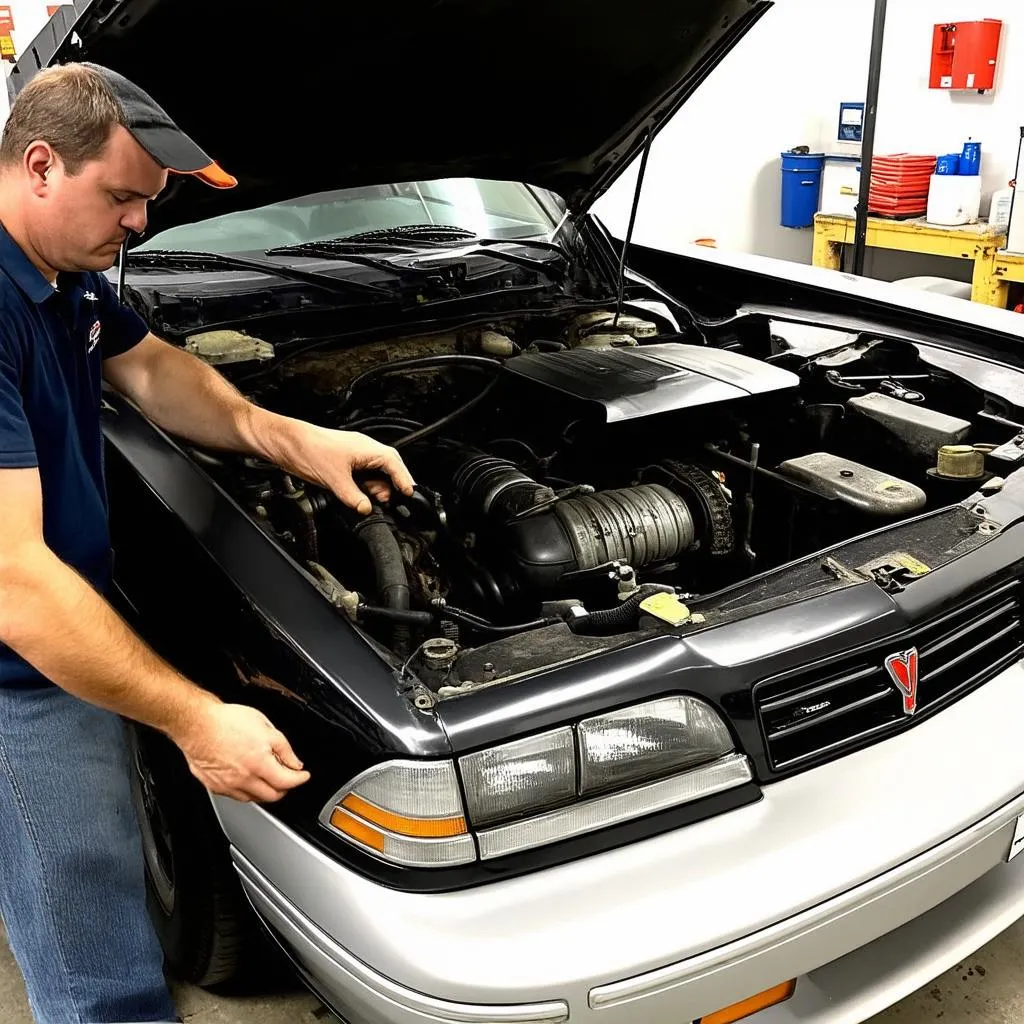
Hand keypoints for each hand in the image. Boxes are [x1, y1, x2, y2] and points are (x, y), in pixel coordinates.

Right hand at [175, 702, 310, 802]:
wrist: (197, 724)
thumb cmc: (227, 722)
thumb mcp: (265, 727)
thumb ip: (284, 748)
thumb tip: (295, 763)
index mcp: (259, 763)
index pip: (287, 782)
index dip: (299, 779)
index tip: (303, 776)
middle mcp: (244, 779)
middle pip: (272, 796)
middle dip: (285, 788)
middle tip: (288, 778)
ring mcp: (228, 785)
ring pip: (254, 799)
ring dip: (266, 792)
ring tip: (269, 779)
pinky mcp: (215, 786)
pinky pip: (236, 796)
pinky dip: (248, 792)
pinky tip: (249, 780)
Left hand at [274, 422, 415, 514]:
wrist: (287, 443)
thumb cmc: (309, 449)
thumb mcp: (335, 479)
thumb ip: (354, 497)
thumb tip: (366, 509)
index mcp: (368, 448)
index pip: (395, 465)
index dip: (404, 481)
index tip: (410, 494)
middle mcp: (365, 450)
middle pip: (389, 470)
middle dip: (390, 487)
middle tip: (386, 503)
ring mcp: (355, 455)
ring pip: (375, 474)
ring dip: (375, 489)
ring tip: (368, 500)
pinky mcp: (345, 462)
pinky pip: (362, 475)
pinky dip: (363, 487)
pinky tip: (357, 496)